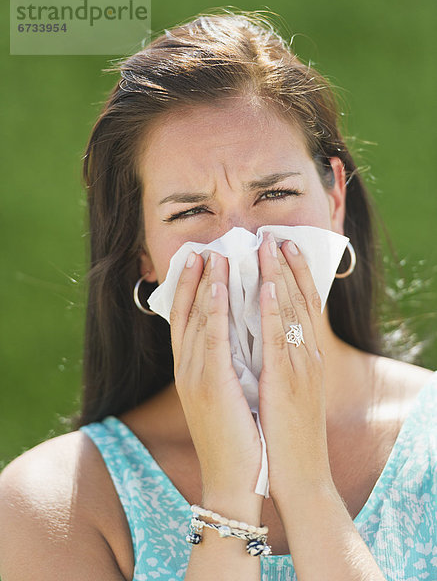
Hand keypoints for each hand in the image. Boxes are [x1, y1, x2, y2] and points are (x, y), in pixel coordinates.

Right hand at [169, 251, 262, 497]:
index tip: (195, 259)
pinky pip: (214, 337)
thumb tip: (234, 338)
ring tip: (214, 252)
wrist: (234, 482)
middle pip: (188, 312)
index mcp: (191, 371)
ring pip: (199, 318)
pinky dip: (215, 307)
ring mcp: (196, 376)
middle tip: (203, 245)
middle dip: (195, 277)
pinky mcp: (212, 385)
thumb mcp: (225, 396)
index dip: (187, 287)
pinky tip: (221, 283)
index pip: (185, 319)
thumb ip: (223, 366)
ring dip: (206, 282)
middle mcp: (188, 368)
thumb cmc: (237, 438)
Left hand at [257, 232, 332, 497]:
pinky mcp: (288, 382)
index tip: (283, 248)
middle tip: (275, 234)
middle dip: (287, 266)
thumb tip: (262, 338)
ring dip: (281, 276)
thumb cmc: (287, 434)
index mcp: (305, 359)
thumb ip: (279, 363)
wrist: (297, 475)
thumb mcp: (288, 392)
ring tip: (271, 245)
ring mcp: (300, 367)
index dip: (294, 275)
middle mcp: (307, 356)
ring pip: (292, 312)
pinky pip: (280, 339)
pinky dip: (277, 310)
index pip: (302, 307)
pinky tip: (271, 286)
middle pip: (299, 301)